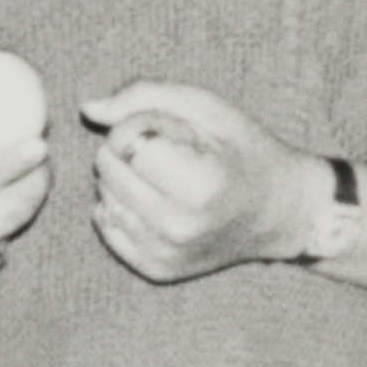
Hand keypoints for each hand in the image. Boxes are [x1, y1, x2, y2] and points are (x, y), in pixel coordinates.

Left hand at [74, 81, 326, 284]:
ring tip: (167, 177)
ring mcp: (165, 254)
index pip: (127, 143)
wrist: (278, 211)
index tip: (175, 131)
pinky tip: (156, 201)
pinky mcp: (155, 269)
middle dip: (127, 149)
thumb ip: (144, 96)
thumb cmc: (242, 150)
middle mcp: (178, 228)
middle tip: (170, 152)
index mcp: (198, 186)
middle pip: (107, 170)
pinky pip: (107, 226)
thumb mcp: (205, 108)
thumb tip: (88, 109)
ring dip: (123, 179)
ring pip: (103, 197)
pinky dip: (122, 207)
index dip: (142, 125)